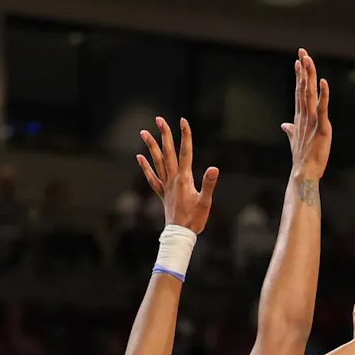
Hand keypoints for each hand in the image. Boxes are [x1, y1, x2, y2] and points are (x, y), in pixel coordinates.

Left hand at [137, 117, 218, 231]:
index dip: (185, 135)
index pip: (185, 152)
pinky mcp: (163, 194)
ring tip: (144, 132)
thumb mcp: (206, 202)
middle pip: (168, 153)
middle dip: (164, 135)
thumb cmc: (195, 220)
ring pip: (157, 162)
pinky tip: (140, 157)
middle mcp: (173, 179)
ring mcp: (166, 186)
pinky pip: (152, 178)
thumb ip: (209, 184)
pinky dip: (145, 167)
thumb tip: (214, 168)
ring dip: (151, 146)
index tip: (183, 120)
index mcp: (184, 179)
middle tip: (159, 119)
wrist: (180, 234)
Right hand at [281, 49, 331, 178]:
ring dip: (308, 75)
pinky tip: (323, 81)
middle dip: (302, 69)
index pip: (299, 92)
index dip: (299, 75)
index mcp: (300, 117)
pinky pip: (322, 107)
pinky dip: (323, 94)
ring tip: (307, 59)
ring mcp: (312, 120)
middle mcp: (304, 115)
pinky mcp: (321, 126)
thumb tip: (284, 125)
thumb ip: (290, 130)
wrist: (303, 173)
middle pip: (302, 87)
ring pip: (309, 93)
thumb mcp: (295, 140)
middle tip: (302, 51)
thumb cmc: (302, 158)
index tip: (298, 61)